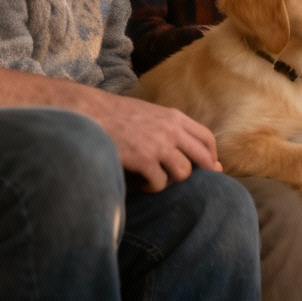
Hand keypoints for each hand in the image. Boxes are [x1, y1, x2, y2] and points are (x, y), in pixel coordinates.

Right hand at [87, 92, 222, 192]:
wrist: (91, 114)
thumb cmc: (118, 116)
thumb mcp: (150, 113)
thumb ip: (170, 127)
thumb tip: (187, 147)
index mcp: (173, 117)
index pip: (206, 138)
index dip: (211, 156)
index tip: (208, 168)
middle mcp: (171, 129)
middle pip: (202, 158)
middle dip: (202, 174)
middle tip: (189, 183)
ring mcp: (158, 144)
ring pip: (183, 173)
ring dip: (171, 181)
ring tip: (156, 180)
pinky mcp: (144, 159)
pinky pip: (159, 183)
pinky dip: (152, 187)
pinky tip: (141, 184)